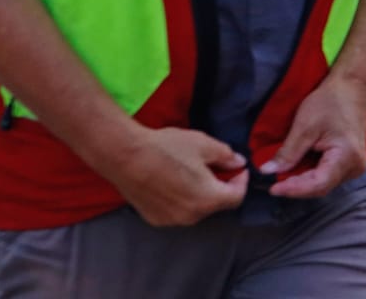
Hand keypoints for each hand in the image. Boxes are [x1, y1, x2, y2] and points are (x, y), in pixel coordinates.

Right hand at [106, 126, 248, 226]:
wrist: (124, 156)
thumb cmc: (167, 148)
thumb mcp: (204, 145)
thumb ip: (226, 156)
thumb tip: (238, 164)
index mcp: (208, 200)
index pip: (236, 197)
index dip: (241, 181)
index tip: (238, 168)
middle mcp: (191, 216)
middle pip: (217, 204)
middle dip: (221, 187)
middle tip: (216, 168)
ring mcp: (171, 220)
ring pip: (196, 209)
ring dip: (201, 194)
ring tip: (193, 173)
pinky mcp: (154, 218)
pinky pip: (178, 211)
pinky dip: (183, 199)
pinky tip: (174, 182)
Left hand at [261, 72, 365, 198]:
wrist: (352, 89)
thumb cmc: (331, 102)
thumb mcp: (305, 126)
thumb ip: (287, 152)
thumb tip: (267, 172)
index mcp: (347, 156)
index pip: (318, 184)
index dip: (294, 189)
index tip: (272, 188)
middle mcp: (355, 166)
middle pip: (321, 187)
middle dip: (296, 186)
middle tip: (273, 182)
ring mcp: (355, 166)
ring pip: (324, 183)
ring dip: (302, 181)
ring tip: (283, 175)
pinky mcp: (350, 163)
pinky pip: (328, 176)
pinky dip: (310, 174)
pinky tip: (297, 168)